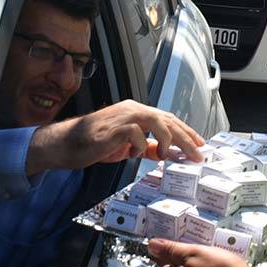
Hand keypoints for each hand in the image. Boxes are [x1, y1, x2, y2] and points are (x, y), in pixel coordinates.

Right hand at [28, 100, 203, 173]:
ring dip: (166, 140)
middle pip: (167, 119)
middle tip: (197, 155)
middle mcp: (132, 109)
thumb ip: (146, 147)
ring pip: (156, 121)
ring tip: (166, 156)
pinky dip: (139, 146)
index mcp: (136, 111)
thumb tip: (165, 153)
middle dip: (185, 138)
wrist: (68, 144)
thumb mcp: (127, 146)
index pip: (168, 118)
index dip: (186, 131)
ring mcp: (123, 116)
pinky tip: (133, 155)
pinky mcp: (114, 128)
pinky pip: (136, 134)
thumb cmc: (96, 144)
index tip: (199, 144)